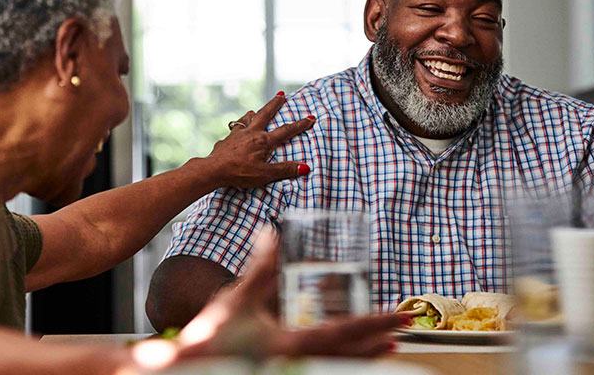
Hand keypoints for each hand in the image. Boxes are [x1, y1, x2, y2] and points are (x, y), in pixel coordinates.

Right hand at [172, 230, 403, 360]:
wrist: (187, 369)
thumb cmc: (211, 338)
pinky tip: (348, 356)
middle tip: (405, 329)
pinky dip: (343, 360)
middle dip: (380, 340)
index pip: (344, 332)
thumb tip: (271, 234)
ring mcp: (292, 372)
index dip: (376, 322)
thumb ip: (259, 268)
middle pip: (350, 354)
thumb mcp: (239, 298)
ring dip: (366, 354)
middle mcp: (298, 364)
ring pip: (340, 364)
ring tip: (387, 346)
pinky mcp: (283, 373)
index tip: (400, 316)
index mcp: (290, 344)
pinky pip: (323, 367)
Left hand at [205, 93, 315, 188]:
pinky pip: (234, 129)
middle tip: (281, 95)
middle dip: (275, 104)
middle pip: (265, 114)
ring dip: (253, 114)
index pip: (286, 131)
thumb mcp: (265, 174)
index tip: (310, 117)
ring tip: (254, 110)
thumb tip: (305, 167)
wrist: (213, 169)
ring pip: (247, 119)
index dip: (299, 125)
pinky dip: (238, 127)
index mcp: (263, 141)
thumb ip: (285, 170)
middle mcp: (251, 133)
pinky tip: (236, 129)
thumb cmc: (239, 172)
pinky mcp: (226, 140)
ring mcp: (237, 135)